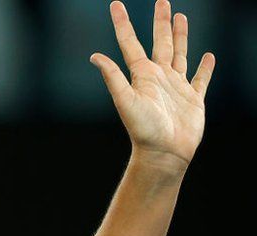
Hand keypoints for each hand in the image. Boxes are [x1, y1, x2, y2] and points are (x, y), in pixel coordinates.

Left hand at [90, 0, 214, 170]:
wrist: (164, 153)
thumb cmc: (143, 129)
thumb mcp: (125, 100)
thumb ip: (113, 77)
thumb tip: (94, 56)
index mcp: (141, 75)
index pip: (130, 43)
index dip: (123, 23)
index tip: (115, 4)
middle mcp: (158, 77)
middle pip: (160, 42)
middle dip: (161, 22)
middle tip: (162, 1)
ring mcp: (177, 87)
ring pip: (180, 53)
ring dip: (181, 36)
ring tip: (181, 17)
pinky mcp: (193, 99)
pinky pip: (201, 79)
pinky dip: (205, 68)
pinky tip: (208, 56)